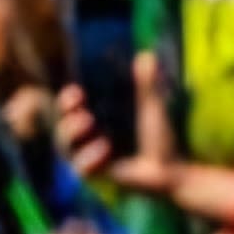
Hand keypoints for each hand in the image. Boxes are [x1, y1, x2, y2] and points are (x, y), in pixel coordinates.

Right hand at [54, 52, 187, 205]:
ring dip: (71, 135)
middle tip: (81, 110)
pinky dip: (90, 158)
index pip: (70, 111)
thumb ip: (147, 85)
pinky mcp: (97, 178)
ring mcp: (89, 160)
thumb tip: (145, 55)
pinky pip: (81, 169)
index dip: (67, 101)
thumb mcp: (152, 108)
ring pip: (64, 149)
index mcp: (96, 123)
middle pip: (61, 130)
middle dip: (65, 118)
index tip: (76, 92)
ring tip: (88, 122)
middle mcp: (87, 142)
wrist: (172, 169)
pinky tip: (105, 148)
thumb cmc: (160, 139)